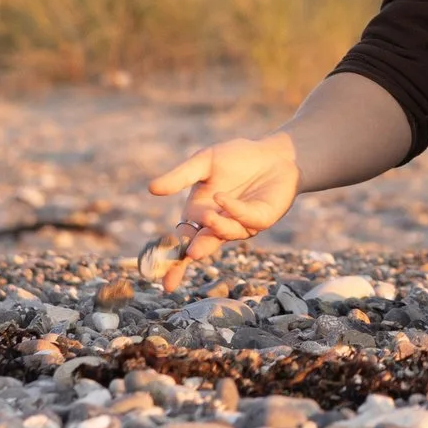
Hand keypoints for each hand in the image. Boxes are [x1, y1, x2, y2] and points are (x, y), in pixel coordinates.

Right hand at [143, 134, 300, 289]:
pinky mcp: (262, 218)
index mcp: (200, 215)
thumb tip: (151, 188)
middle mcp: (219, 225)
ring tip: (206, 218)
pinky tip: (221, 198)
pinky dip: (233, 211)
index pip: (182, 241)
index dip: (172, 258)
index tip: (159, 274)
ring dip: (215, 228)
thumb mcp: (204, 163)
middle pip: (203, 246)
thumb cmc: (238, 158)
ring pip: (225, 234)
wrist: (275, 153)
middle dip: (195, 252)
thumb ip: (180, 177)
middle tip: (189, 255)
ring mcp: (241, 224)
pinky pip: (246, 219)